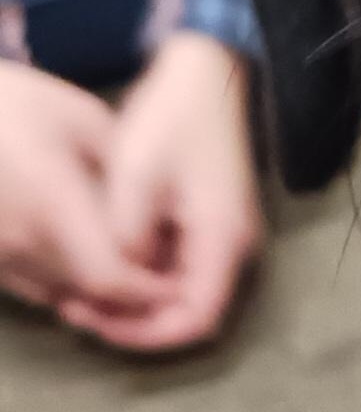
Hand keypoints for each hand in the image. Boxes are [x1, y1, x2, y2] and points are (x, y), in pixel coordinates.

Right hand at [0, 60, 162, 315]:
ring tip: (128, 268)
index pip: (105, 275)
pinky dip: (61, 283)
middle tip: (160, 278)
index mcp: (52, 201)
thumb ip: (123, 166)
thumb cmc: (14, 105)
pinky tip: (80, 259)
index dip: (145, 290)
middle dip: (127, 296)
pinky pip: (27, 285)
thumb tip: (159, 206)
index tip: (174, 281)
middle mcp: (18, 237)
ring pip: (55, 294)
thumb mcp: (81, 118)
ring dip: (94, 294)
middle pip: (84, 293)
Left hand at [59, 33, 262, 351]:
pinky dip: (145, 278)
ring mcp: (224, 236)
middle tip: (77, 308)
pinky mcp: (211, 224)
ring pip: (184, 293)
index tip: (95, 322)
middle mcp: (233, 246)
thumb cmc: (171, 120)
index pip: (196, 318)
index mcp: (222, 238)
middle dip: (135, 322)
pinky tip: (106, 263)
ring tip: (83, 289)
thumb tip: (116, 284)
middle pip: (191, 312)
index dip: (147, 335)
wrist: (206, 76)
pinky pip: (181, 269)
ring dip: (138, 302)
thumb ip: (126, 239)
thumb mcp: (135, 177)